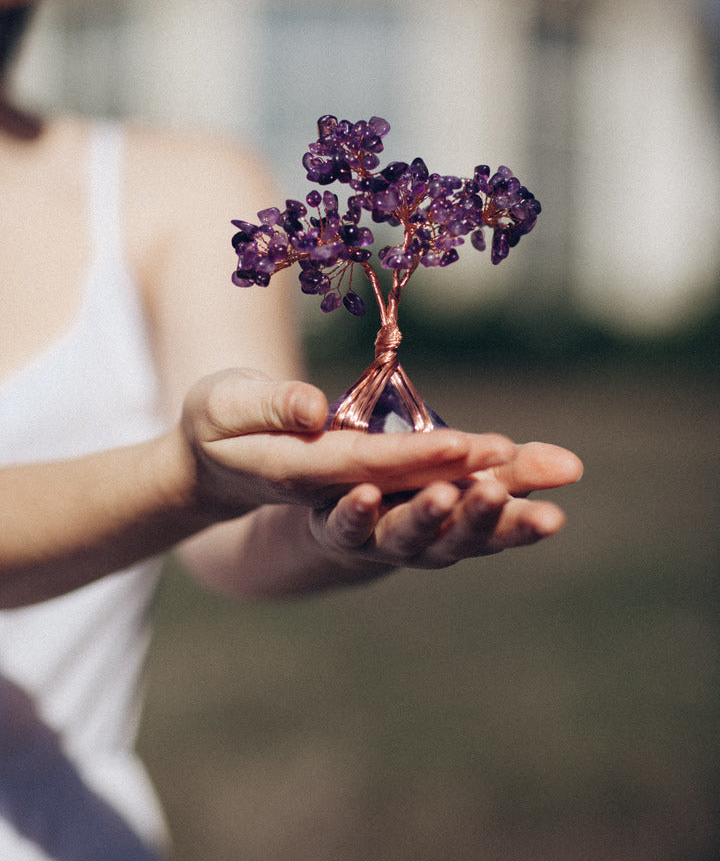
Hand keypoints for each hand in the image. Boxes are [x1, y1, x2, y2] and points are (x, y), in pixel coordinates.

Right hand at [180, 368, 520, 515]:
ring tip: (558, 501)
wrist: (222, 467)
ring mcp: (374, 519)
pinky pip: (450, 519)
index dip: (420, 461)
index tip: (472, 449)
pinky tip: (542, 485)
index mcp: (309, 478)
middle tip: (537, 478)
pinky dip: (496, 504)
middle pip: (421, 511)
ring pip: (445, 529)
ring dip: (500, 515)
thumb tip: (312, 408)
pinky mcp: (394, 509)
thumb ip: (266, 404)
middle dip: (478, 498)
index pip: (371, 470)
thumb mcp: (226, 404)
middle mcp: (349, 510)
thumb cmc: (219, 425)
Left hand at [309, 441, 582, 568]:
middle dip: (477, 517)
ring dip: (423, 517)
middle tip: (495, 494)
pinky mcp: (340, 529)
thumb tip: (575, 465)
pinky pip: (346, 525)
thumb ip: (516, 469)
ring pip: (405, 535)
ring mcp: (382, 540)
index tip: (554, 518)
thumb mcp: (471, 473)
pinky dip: (357, 512)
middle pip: (457, 536)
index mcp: (465, 525)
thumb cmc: (422, 489)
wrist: (346, 514)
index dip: (524, 525)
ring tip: (438, 494)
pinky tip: (365, 492)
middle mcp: (428, 542)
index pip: (501, 528)